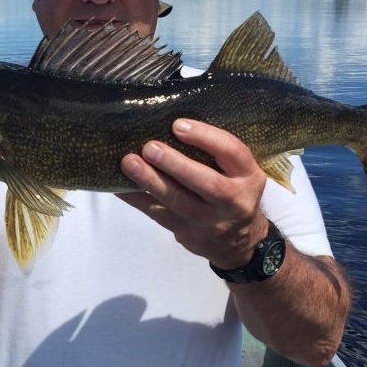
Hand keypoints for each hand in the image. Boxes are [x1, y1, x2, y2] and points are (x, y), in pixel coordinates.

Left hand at [118, 118, 268, 267]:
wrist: (237, 242)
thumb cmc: (232, 191)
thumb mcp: (239, 172)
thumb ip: (217, 153)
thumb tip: (171, 124)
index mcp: (248, 177)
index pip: (231, 152)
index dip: (205, 137)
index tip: (178, 125)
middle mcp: (232, 200)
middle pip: (205, 182)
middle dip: (175, 164)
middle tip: (150, 148)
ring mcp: (208, 220)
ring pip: (177, 201)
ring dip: (150, 181)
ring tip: (129, 163)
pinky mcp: (185, 232)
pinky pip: (157, 213)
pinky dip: (136, 198)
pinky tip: (118, 185)